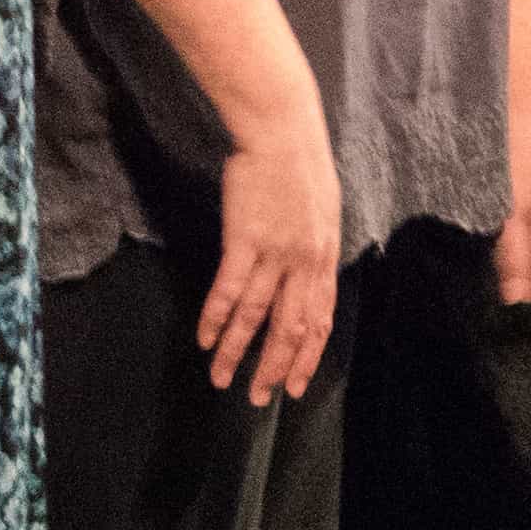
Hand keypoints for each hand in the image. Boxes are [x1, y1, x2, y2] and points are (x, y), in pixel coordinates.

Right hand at [205, 111, 345, 406]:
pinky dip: (215, 319)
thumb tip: (310, 276)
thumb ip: (316, 249)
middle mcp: (304, 263)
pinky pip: (229, 290)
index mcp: (325, 258)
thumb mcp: (324, 212)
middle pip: (289, 329)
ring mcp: (275, 253)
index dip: (305, 358)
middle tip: (256, 398)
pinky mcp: (244, 240)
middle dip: (273, 369)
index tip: (293, 387)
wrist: (283, 131)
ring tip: (220, 378)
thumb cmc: (302, 165)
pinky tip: (204, 339)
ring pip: (255, 317)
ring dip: (235, 352)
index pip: (319, 321)